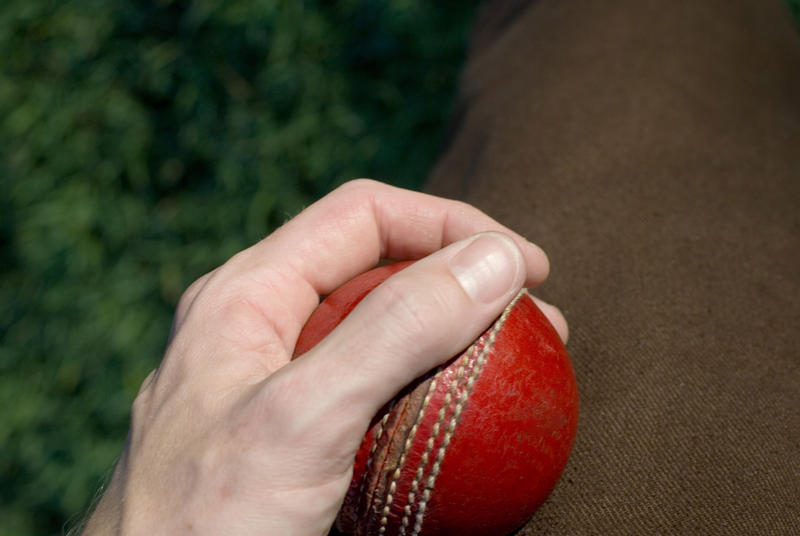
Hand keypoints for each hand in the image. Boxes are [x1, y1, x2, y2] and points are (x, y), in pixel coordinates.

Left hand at [83, 179, 566, 534]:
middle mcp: (264, 329)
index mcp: (248, 293)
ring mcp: (281, 388)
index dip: (452, 224)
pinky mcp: (299, 442)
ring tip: (521, 370)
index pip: (365, 216)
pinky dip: (435, 402)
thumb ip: (394, 330)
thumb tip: (495, 259)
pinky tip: (472, 431)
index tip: (527, 268)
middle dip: (465, 282)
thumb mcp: (302, 419)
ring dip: (457, 343)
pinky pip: (379, 401)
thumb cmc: (205, 522)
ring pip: (384, 337)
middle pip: (380, 271)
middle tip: (538, 321)